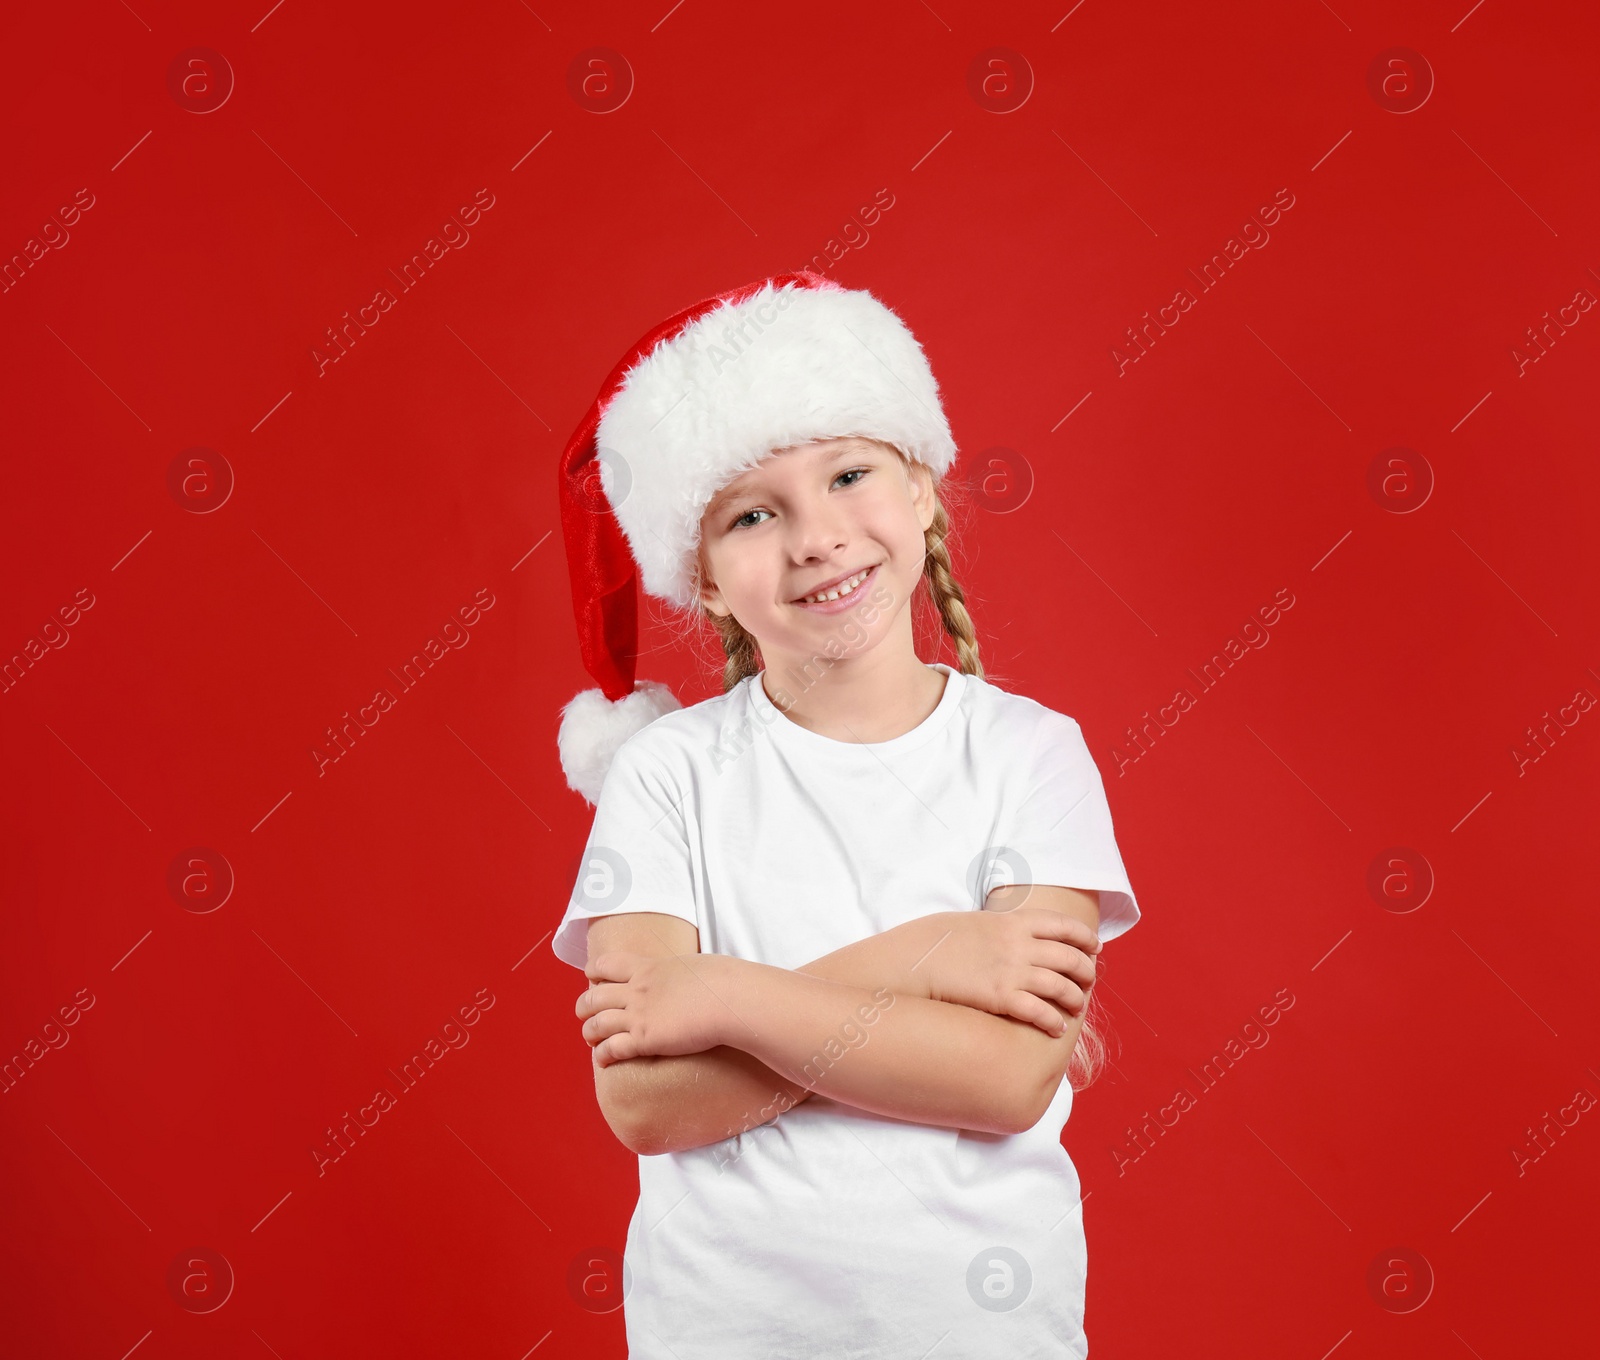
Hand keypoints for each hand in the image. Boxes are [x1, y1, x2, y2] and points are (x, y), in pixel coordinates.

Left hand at [576, 950, 731, 1067]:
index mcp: (650, 967)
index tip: (592, 976)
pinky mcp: (645, 1039)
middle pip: (596, 995)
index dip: (595, 970)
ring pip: (597, 1023)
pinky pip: (612, 1048)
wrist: (729, 998)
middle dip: (584, 1005)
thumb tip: (696, 978)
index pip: (610, 963)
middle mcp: (638, 989)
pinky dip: (602, 1055)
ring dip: (589, 1032)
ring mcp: (639, 1014)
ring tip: (589, 1038)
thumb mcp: (697, 965)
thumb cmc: (724, 981)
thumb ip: (685, 973)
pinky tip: (602, 1061)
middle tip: (584, 1012)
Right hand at [918, 907, 1099, 1036]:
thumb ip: (1000, 927)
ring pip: (1062, 985)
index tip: (1094, 947)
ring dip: (1075, 998)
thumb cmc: (936, 940)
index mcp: (1013, 920)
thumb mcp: (974, 921)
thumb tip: (1012, 931)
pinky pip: (1040, 1011)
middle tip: (1090, 980)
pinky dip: (1053, 1021)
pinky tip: (1056, 1028)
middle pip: (1069, 956)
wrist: (913, 959)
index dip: (1084, 937)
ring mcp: (1011, 970)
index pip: (1063, 925)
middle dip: (1086, 970)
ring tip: (1076, 1007)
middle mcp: (1018, 944)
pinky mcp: (1001, 997)